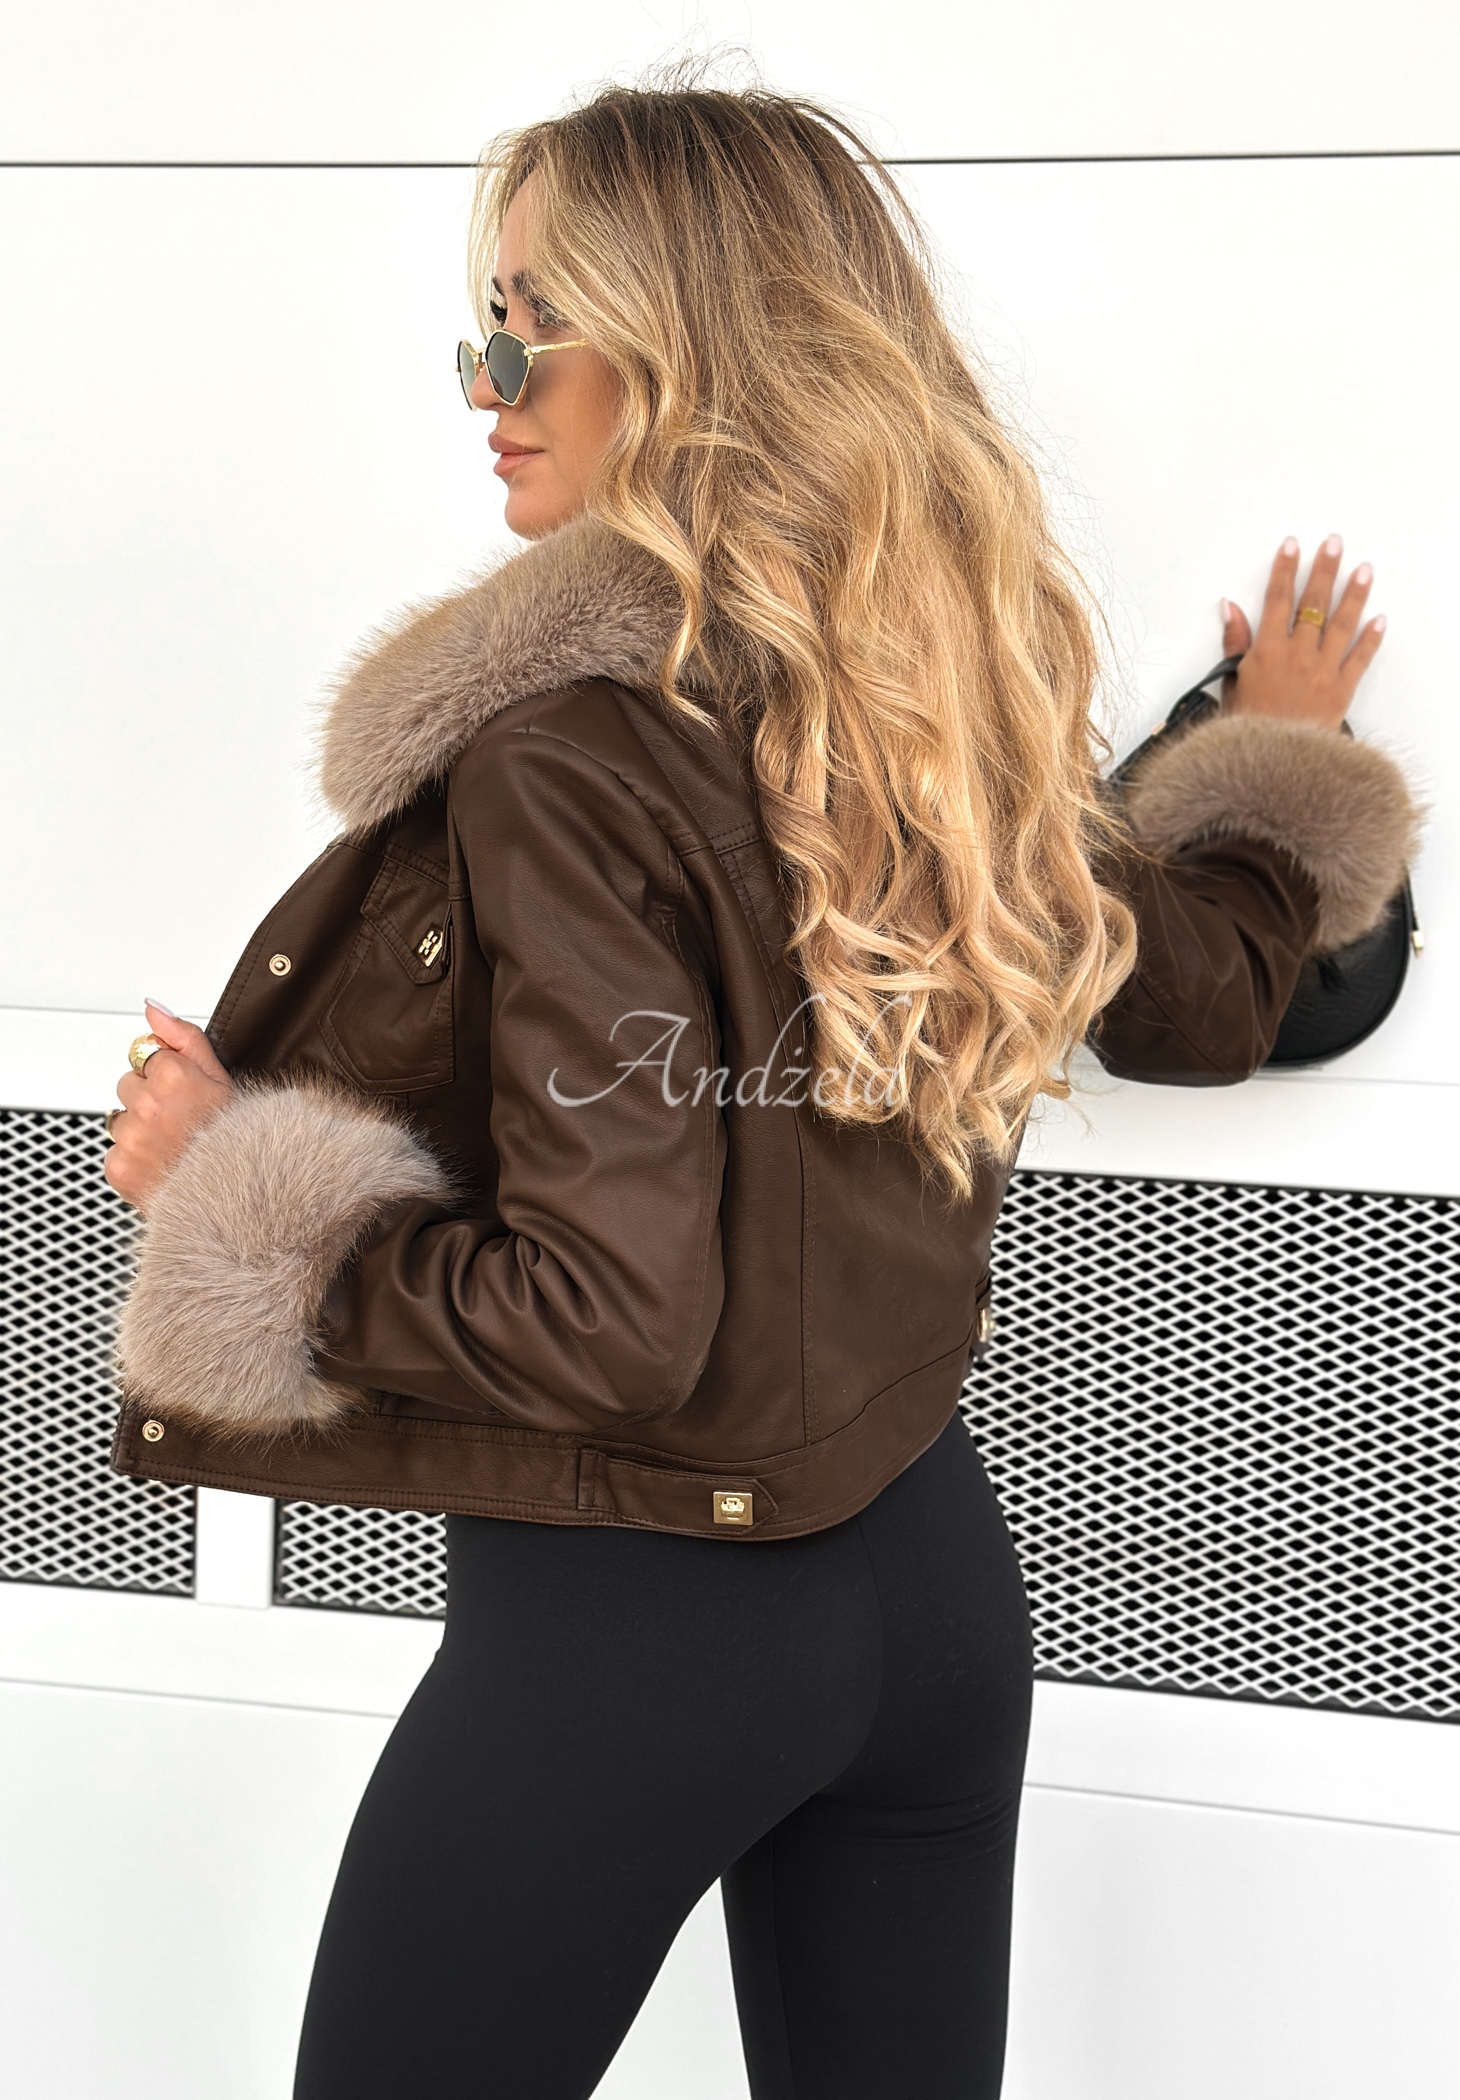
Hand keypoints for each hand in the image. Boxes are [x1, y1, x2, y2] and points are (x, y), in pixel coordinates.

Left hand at [104, 1000, 235, 1213]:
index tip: (189, 1097)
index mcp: (174, 1077)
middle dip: (151, 1100)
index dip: (171, 1078)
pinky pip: (115, 1152)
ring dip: (140, 1129)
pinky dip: (135, 1160)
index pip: (147, 1058)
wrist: (239, 1201)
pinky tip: (164, 1165)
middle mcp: (147, 1105)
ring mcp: (130, 1138)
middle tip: (184, 1122)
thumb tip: (153, 1009)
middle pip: (129, 1086)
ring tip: (175, 1146)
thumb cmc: (239, 1142)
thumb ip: (183, 1037)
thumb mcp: (221, 1078)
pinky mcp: (119, 1168)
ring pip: (121, 1119)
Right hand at [1220, 534, 1386, 730]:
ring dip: (1354, 593)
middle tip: (1334, 544)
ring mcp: (1322, 670)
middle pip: (1313, 603)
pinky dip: (1371, 638)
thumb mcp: (1231, 684)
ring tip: (1363, 570)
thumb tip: (1230, 610)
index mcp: (1267, 651)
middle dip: (1324, 569)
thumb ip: (1234, 644)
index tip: (1291, 547)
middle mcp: (1298, 655)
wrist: (1270, 766)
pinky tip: (1378, 619)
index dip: (1284, 570)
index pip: (1277, 600)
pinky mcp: (1341, 689)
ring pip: (1341, 623)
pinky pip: (1360, 658)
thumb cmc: (1247, 731)